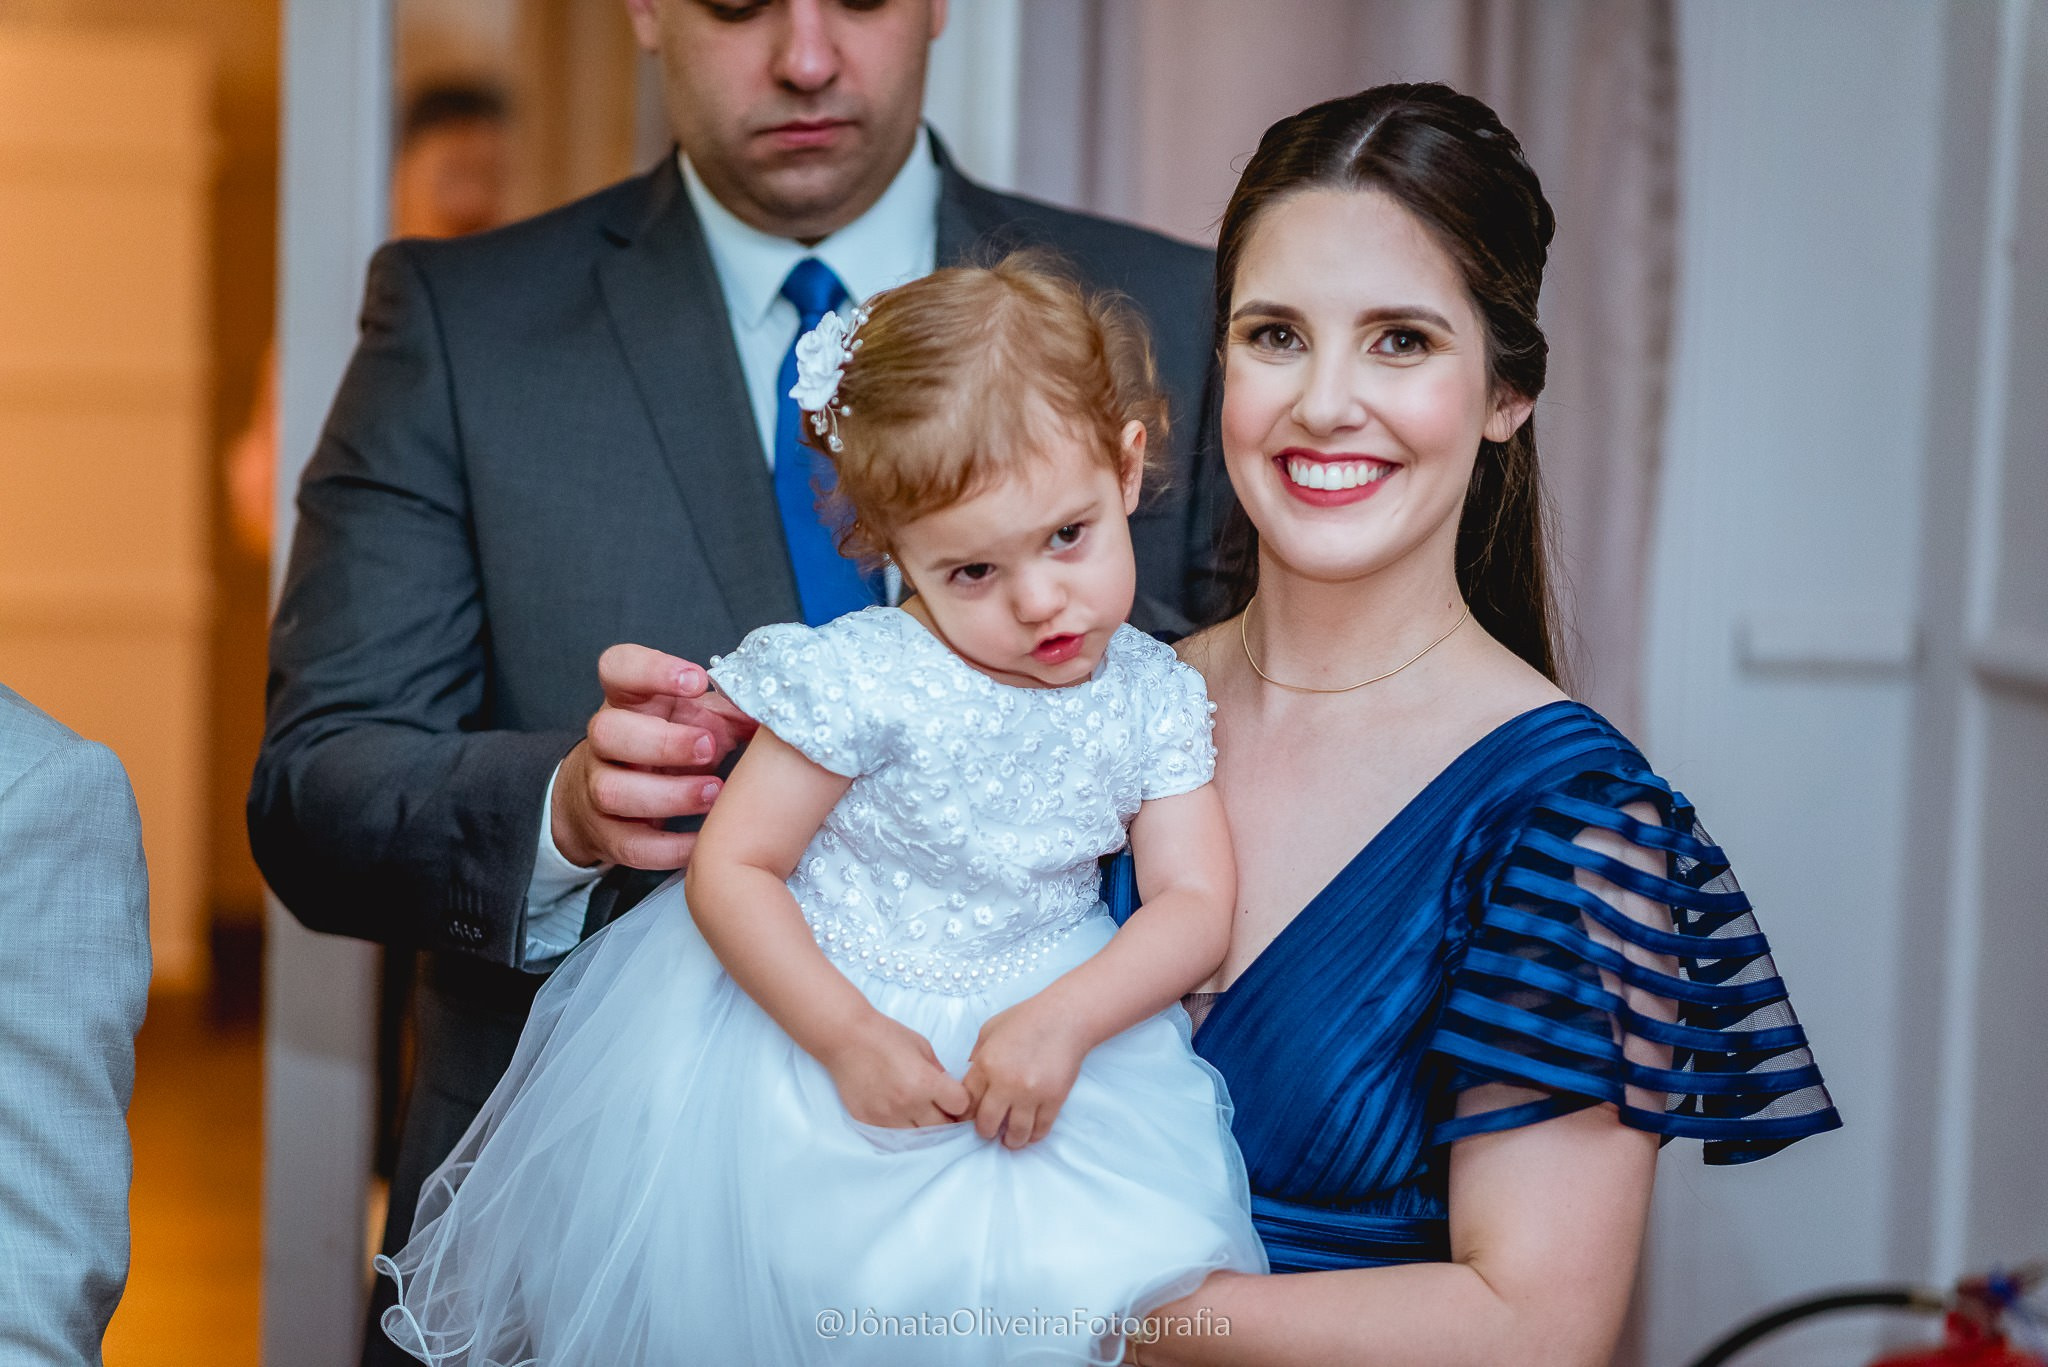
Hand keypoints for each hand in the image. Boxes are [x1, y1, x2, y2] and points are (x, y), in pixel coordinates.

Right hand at [551, 644, 758, 869]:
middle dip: (662, 742)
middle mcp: (605, 741)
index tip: (696, 681)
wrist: (608, 798)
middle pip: (608, 732)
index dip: (652, 670)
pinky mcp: (605, 834)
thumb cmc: (667, 744)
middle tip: (710, 748)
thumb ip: (728, 713)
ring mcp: (597, 788)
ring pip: (612, 791)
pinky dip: (669, 847)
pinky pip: (630, 845)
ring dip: (668, 795)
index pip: (618, 667)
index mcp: (628, 700)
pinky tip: (704, 840)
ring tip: (714, 793)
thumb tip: (774, 714)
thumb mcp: (694, 719)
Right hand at [820, 1012, 971, 1127]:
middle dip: (946, 1119)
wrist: (845, 1038)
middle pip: (943, 1128)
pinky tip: (901, 1118)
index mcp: (925, 1081)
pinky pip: (894, 1140)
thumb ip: (939, 1071)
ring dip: (924, 1130)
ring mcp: (887, 1117)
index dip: (961, 1101)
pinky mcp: (869, 1123)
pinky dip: (902, 1132)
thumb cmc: (885, 1036)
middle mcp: (908, 1103)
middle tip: (941, 1110)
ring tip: (920, 1115)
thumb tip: (951, 1092)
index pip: (960, 1106)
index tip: (955, 1096)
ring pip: (919, 1139)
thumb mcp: (922, 1047)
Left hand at [961, 996, 1090, 1148]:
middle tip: (990, 1129)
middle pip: (986, 1124)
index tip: (971, 1118)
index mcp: (986, 1064)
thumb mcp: (989, 1030)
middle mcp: (1006, 1083)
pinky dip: (1033, 1136)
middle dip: (985, 1130)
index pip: (967, 1103)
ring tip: (1010, 1139)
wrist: (1065, 1017)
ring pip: (1015, 1134)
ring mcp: (1031, 1094)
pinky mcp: (1054, 1099)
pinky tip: (1030, 1134)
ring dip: (1010, 1140)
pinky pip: (1041, 1130)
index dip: (966, 1115)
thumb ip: (976, 1056)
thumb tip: (968, 1082)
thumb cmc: (1025, 1019)